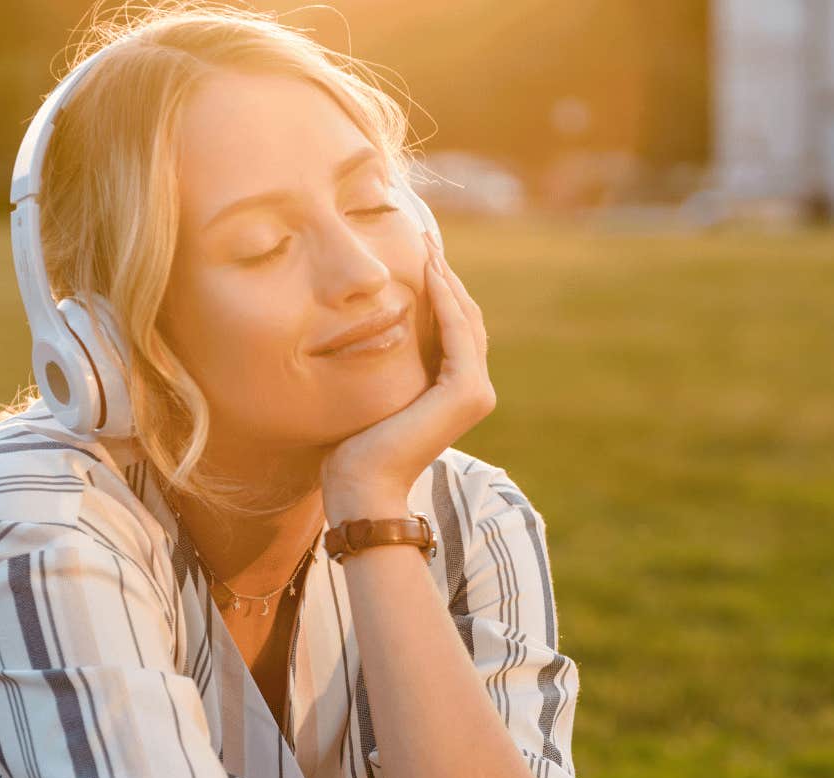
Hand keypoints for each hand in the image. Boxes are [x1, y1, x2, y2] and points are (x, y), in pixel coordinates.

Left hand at [321, 230, 493, 520]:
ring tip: (427, 246)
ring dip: (447, 280)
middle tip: (426, 238)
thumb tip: (372, 326)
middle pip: (466, 318)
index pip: (455, 328)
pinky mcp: (467, 392)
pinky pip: (457, 332)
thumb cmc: (357, 445)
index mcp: (456, 391)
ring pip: (466, 319)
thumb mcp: (377, 389)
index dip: (441, 289)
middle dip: (447, 276)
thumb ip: (391, 362)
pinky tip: (428, 273)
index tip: (420, 254)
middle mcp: (475, 390)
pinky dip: (445, 300)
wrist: (362, 483)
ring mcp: (476, 392)